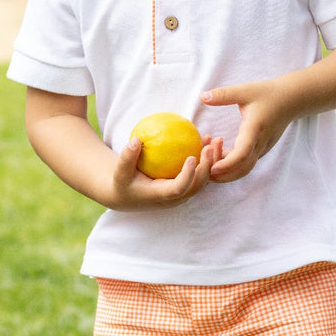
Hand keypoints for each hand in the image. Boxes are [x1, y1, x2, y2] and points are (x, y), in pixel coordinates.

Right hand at [110, 134, 224, 208]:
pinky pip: (200, 171)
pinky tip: (206, 138)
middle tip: (209, 146)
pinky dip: (206, 157)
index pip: (179, 189)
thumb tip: (136, 140)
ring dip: (212, 161)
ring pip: (203, 179)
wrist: (128, 195)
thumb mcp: (119, 172)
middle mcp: (176, 197)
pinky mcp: (186, 185)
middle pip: (198, 185)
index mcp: (161, 196)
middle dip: (207, 167)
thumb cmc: (123, 182)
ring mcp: (183, 192)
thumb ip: (127, 157)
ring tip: (216, 140)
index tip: (192, 157)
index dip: (188, 175)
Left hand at [201, 80, 290, 182]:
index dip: (226, 163)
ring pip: (244, 169)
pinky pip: (246, 163)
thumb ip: (223, 94)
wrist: (291, 100)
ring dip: (226, 172)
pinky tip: (217, 158)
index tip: (211, 167)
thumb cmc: (268, 94)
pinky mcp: (261, 149)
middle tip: (203, 171)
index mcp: (254, 130)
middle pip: (242, 169)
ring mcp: (262, 148)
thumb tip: (202, 96)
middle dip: (222, 175)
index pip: (242, 154)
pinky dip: (232, 165)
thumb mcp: (245, 90)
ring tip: (207, 166)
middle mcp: (259, 143)